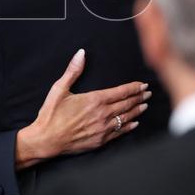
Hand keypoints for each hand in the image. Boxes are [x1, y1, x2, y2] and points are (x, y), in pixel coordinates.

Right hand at [14, 49, 150, 169]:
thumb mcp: (59, 89)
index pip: (121, 92)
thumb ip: (73, 71)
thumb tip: (81, 53)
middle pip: (126, 104)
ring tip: (145, 105)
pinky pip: (120, 132)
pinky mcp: (101, 140)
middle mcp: (102, 114)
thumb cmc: (51, 114)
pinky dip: (129, 126)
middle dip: (139, 97)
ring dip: (137, 110)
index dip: (134, 88)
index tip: (143, 85)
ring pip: (126, 118)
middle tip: (148, 93)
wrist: (46, 140)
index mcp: (95, 100)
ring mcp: (103, 129)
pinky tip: (134, 123)